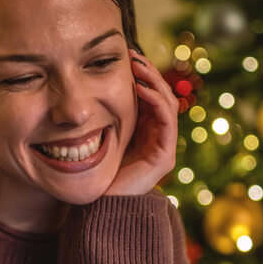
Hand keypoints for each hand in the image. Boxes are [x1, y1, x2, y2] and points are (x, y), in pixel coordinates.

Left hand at [104, 49, 179, 196]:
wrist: (103, 207)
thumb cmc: (99, 173)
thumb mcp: (103, 135)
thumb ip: (108, 116)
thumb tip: (94, 86)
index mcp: (147, 132)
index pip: (153, 96)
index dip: (144, 75)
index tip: (128, 57)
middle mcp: (159, 137)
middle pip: (163, 96)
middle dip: (149, 73)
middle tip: (133, 56)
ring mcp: (165, 147)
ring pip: (168, 104)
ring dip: (154, 81)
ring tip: (137, 66)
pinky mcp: (165, 157)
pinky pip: (167, 121)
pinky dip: (156, 101)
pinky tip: (141, 88)